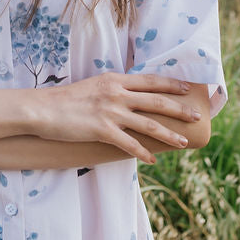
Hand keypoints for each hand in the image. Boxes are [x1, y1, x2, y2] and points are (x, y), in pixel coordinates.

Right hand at [31, 72, 201, 163]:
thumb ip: (112, 90)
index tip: (187, 88)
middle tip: (197, 116)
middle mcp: (116, 93)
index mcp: (114, 80)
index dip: (171, 84)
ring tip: (184, 142)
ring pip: (149, 124)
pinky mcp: (103, 130)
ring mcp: (111, 111)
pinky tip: (153, 159)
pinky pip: (130, 143)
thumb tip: (128, 97)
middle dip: (179, 109)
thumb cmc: (65, 99)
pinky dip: (144, 152)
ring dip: (169, 134)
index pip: (150, 80)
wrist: (43, 109)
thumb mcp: (92, 85)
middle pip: (156, 100)